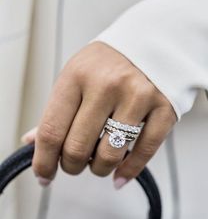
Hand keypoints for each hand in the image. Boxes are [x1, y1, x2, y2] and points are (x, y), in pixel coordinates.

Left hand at [22, 42, 176, 187]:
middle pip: (78, 148)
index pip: (52, 130)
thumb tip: (32, 143)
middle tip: (74, 164)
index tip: (44, 175)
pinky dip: (129, 171)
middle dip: (71, 166)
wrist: (154, 41)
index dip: (44, 162)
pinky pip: (144, 152)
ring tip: (97, 164)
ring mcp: (138, 96)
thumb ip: (57, 110)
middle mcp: (106, 85)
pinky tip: (119, 177)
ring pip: (109, 155)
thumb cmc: (108, 62)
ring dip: (98, 168)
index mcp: (77, 75)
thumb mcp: (76, 75)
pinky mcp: (164, 108)